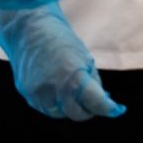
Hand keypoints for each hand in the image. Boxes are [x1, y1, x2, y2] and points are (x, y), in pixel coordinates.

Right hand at [0, 4, 124, 120]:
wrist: (28, 28)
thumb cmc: (60, 39)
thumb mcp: (84, 58)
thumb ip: (93, 83)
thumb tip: (101, 103)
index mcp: (73, 78)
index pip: (96, 104)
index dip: (107, 108)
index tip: (115, 109)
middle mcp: (55, 91)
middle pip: (77, 114)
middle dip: (87, 109)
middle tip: (92, 100)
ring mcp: (39, 94)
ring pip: (60, 113)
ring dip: (69, 106)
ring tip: (70, 89)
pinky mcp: (27, 94)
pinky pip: (46, 107)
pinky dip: (54, 102)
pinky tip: (55, 86)